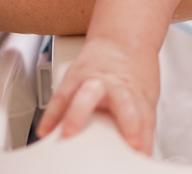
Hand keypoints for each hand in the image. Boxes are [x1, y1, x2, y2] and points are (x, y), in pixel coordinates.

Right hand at [36, 36, 159, 152]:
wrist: (122, 37)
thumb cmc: (133, 70)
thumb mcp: (146, 96)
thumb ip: (143, 126)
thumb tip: (142, 154)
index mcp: (138, 93)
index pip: (144, 118)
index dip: (144, 135)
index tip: (141, 152)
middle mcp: (117, 86)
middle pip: (123, 102)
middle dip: (127, 121)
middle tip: (127, 142)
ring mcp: (95, 81)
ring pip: (87, 94)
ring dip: (78, 114)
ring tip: (68, 133)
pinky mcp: (74, 79)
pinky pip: (60, 98)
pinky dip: (51, 115)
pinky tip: (45, 130)